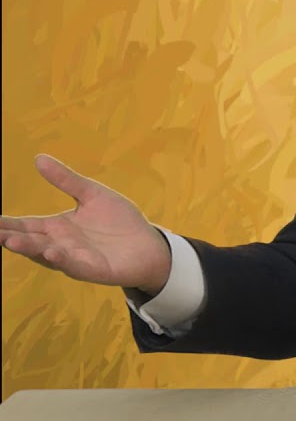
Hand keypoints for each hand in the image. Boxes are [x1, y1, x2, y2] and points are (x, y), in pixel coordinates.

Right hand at [0, 154, 171, 294]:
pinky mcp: (92, 269)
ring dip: (29, 248)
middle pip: (29, 240)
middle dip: (10, 236)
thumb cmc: (119, 221)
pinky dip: (62, 259)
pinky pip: (74, 264)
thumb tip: (38, 157)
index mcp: (56, 227)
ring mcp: (74, 258)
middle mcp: (59, 244)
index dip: (5, 224)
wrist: (149, 244)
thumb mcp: (91, 195)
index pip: (24, 224)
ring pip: (46, 254)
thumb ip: (66, 180)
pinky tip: (51, 252)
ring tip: (11, 240)